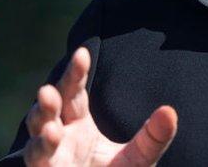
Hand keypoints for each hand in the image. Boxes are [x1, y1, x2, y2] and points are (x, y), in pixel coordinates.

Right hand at [23, 47, 177, 165]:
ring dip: (40, 128)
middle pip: (51, 109)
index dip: (76, 73)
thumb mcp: (139, 158)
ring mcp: (49, 157)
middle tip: (48, 90)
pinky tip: (51, 137)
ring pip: (37, 136)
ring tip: (50, 125)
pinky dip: (41, 149)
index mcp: (77, 123)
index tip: (82, 52)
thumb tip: (169, 111)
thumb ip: (153, 137)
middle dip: (50, 99)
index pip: (74, 92)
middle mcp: (59, 135)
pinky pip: (38, 160)